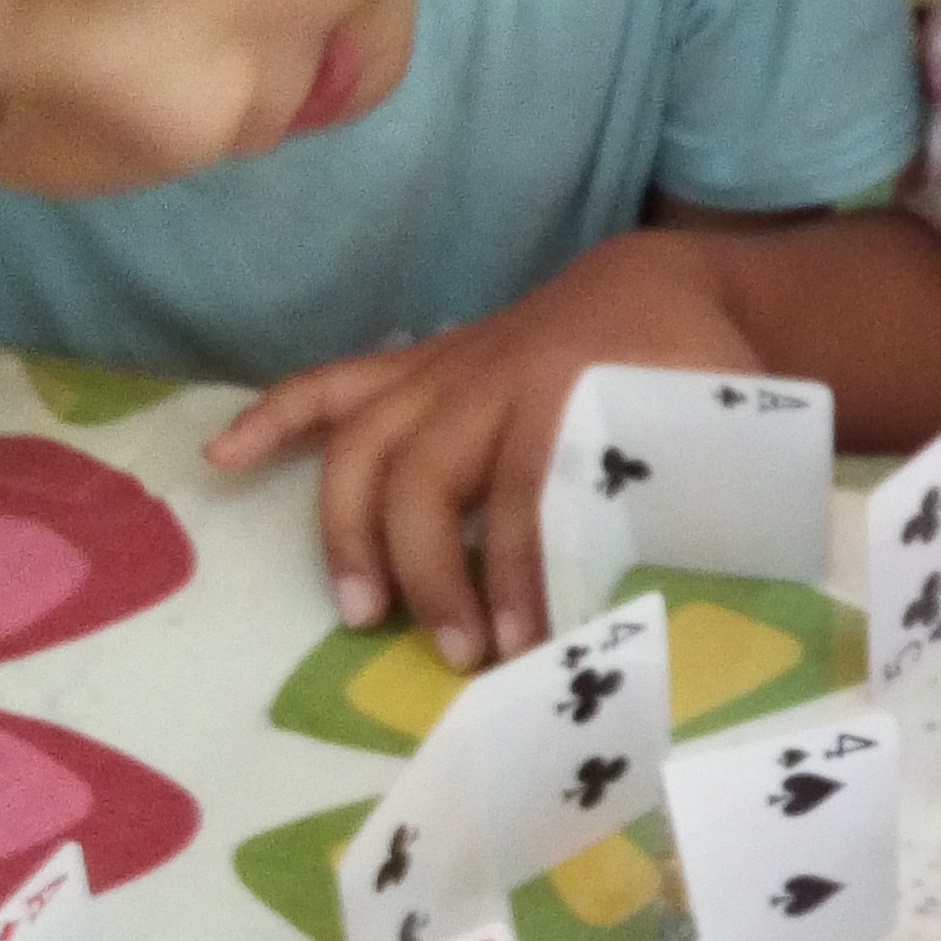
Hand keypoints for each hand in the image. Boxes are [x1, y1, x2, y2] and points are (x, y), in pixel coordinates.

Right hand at [205, 225, 764, 665]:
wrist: (661, 285)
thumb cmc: (692, 372)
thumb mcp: (719, 423)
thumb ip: (696, 491)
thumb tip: (685, 597)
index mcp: (574, 381)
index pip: (529, 487)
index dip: (520, 571)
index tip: (522, 645)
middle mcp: (493, 371)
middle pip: (430, 472)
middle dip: (433, 571)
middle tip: (457, 655)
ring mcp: (444, 367)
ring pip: (369, 440)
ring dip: (351, 529)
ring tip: (358, 611)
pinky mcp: (417, 366)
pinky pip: (333, 384)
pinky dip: (275, 416)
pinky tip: (221, 456)